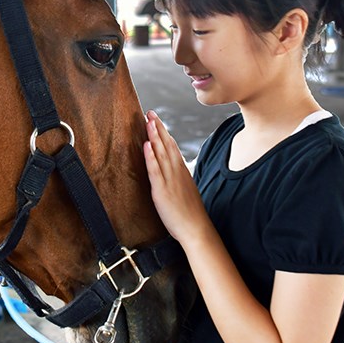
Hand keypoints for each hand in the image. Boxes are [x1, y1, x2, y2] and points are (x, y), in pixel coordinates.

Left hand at [143, 110, 207, 242]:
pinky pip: (155, 171)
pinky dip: (150, 156)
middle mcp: (176, 172)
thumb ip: (177, 178)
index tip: (156, 119)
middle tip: (150, 112)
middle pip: (167, 145)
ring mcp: (170, 180)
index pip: (172, 146)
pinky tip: (146, 144)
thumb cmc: (190, 213)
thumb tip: (170, 170)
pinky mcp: (162, 191)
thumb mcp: (184, 190)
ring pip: (161, 153)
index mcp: (181, 171)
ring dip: (154, 136)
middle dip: (158, 127)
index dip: (164, 132)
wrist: (197, 230)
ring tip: (148, 120)